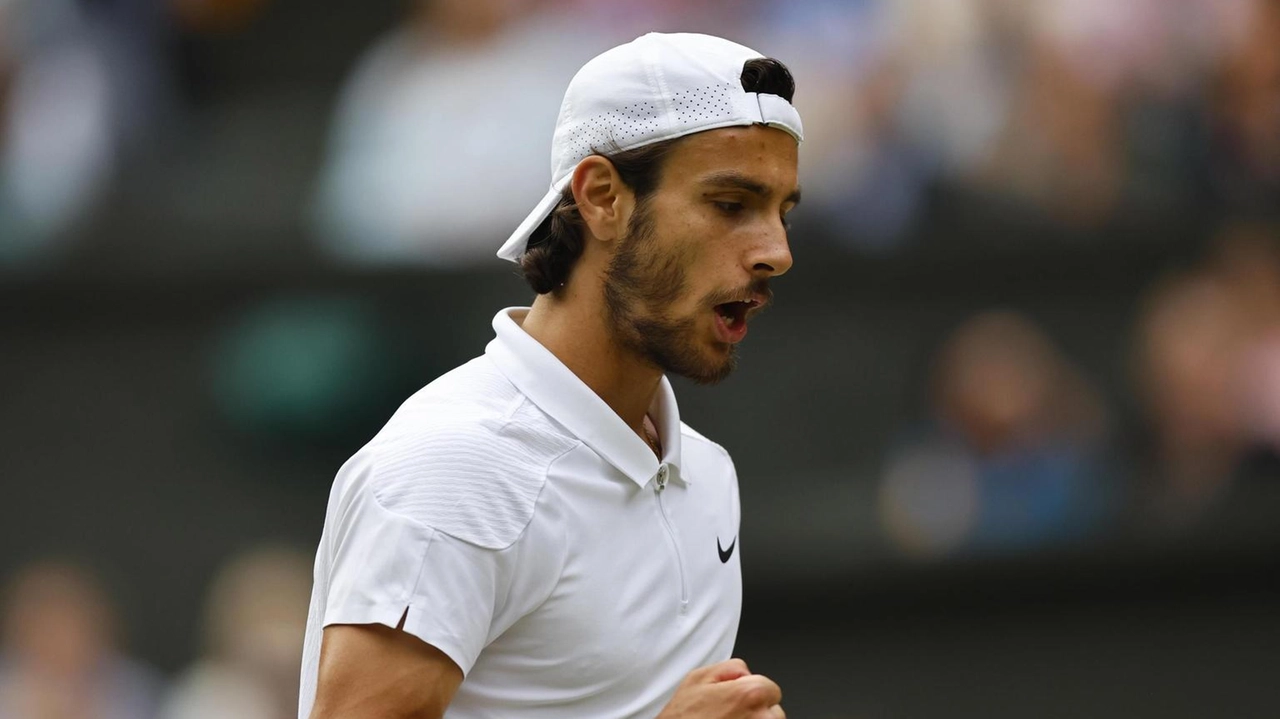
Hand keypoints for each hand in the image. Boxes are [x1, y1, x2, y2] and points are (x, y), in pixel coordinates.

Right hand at [657, 658, 784, 718]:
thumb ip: (731, 666)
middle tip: (730, 715)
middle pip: (774, 711)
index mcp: (750, 694)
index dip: (752, 692)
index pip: (771, 689)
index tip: (738, 700)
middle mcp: (760, 718)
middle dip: (757, 710)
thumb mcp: (698, 677)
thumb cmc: (683, 717)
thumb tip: (745, 673)